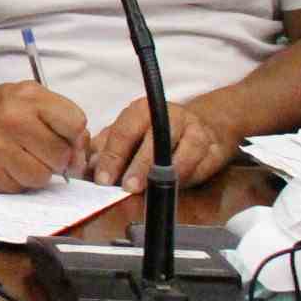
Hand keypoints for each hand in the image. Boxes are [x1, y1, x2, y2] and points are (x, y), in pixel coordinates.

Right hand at [0, 81, 89, 191]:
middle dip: (56, 160)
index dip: (74, 137)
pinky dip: (16, 181)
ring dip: (36, 173)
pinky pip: (20, 187)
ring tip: (20, 160)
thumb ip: (56, 118)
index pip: (75, 123)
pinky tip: (4, 166)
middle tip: (39, 153)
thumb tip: (80, 154)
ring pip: (43, 176)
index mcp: (28, 96)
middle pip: (62, 155)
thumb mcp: (24, 98)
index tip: (62, 139)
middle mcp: (13, 119)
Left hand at [89, 97, 235, 192]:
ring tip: (149, 190)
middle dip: (137, 168)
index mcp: (141, 110)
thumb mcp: (128, 131)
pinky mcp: (213, 147)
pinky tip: (173, 187)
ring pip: (179, 155)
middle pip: (151, 143)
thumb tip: (86, 167)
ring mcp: (194, 131)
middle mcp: (168, 116)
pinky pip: (199, 166)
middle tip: (126, 187)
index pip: (123, 133)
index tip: (102, 178)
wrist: (204, 122)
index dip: (112, 157)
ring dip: (163, 176)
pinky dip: (185, 178)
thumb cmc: (157, 129)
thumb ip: (107, 147)